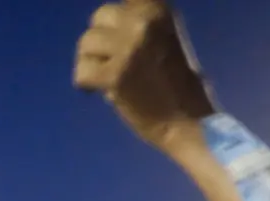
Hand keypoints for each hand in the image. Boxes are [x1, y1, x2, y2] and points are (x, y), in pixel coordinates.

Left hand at [73, 0, 213, 150]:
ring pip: (85, 43)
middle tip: (108, 64)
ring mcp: (129, 47)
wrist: (188, 121)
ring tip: (106, 79)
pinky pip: (81, 71)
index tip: (115, 45)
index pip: (119, 3)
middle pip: (98, 18)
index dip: (111, 24)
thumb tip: (102, 27)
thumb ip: (135, 28)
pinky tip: (96, 92)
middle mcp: (143, 21)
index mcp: (157, 8)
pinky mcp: (116, 74)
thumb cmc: (174, 86)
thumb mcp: (160, 39)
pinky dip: (84, 84)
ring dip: (89, 63)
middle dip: (98, 42)